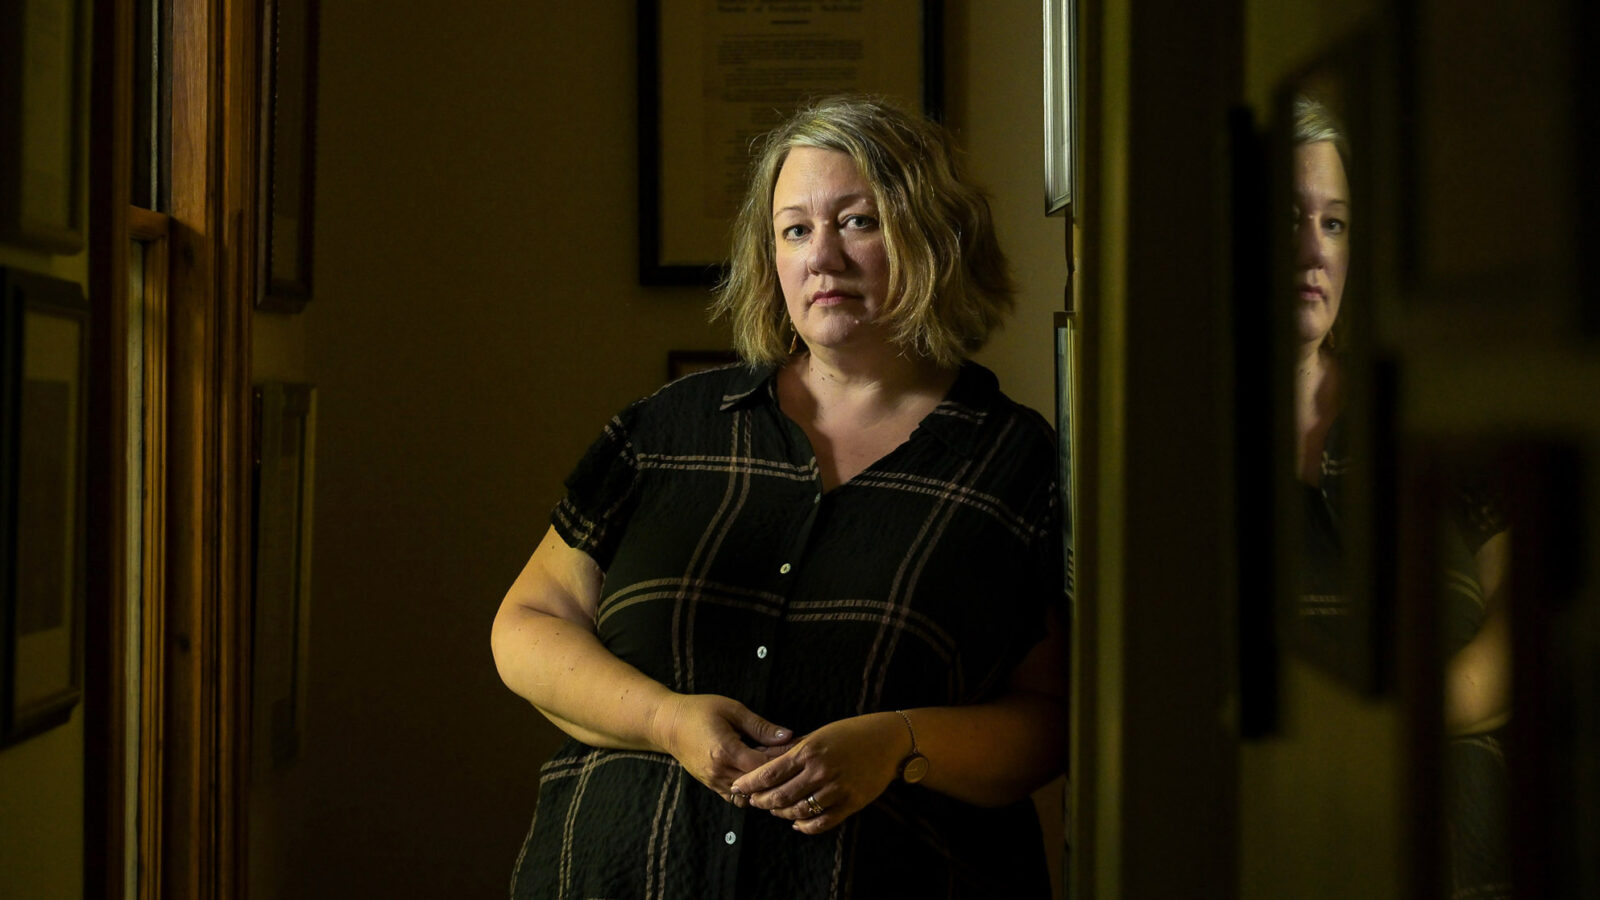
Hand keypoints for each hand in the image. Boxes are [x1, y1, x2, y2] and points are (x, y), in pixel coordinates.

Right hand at [650, 693, 791, 802]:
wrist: (667, 724)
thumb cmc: (699, 710)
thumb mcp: (732, 710)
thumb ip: (761, 726)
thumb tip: (788, 736)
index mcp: (726, 751)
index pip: (765, 766)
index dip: (784, 759)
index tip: (798, 749)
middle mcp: (720, 772)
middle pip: (760, 784)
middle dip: (778, 774)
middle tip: (793, 760)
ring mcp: (714, 782)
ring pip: (750, 795)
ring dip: (765, 784)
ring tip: (776, 768)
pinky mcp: (711, 786)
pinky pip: (737, 798)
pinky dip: (751, 791)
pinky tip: (760, 777)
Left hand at [730, 713, 903, 834]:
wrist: (888, 741)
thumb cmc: (850, 733)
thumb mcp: (818, 734)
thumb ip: (792, 749)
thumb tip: (762, 757)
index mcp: (809, 751)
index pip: (769, 773)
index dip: (750, 784)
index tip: (737, 788)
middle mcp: (820, 771)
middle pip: (780, 796)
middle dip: (761, 801)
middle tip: (752, 802)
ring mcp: (836, 789)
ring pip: (798, 811)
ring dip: (781, 814)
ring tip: (774, 810)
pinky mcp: (851, 804)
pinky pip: (821, 822)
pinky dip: (805, 826)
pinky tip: (797, 823)